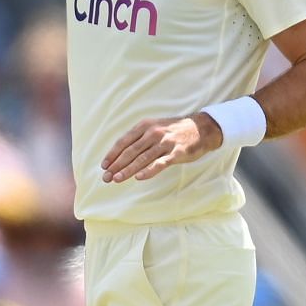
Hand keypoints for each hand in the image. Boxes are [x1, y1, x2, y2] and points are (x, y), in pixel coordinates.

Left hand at [100, 114, 221, 182]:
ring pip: (142, 158)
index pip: (124, 141)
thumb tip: (121, 154)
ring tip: (117, 179)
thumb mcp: (154, 128)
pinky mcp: (176, 153)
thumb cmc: (174, 131)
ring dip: (128, 170)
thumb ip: (139, 138)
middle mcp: (153, 133)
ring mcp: (165, 143)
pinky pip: (160, 163)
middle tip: (106, 178)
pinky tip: (139, 177)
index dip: (112, 154)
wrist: (200, 128)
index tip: (104, 166)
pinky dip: (149, 170)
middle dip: (116, 165)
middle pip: (130, 151)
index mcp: (145, 126)